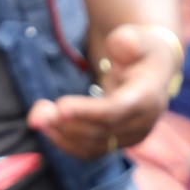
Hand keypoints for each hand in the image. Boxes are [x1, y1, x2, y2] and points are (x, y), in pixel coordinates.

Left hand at [28, 23, 178, 158]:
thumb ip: (129, 40)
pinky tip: (48, 128)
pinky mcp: (117, 144)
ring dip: (61, 135)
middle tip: (37, 112)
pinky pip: (90, 152)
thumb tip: (121, 44)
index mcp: (148, 97)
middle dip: (66, 124)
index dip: (87, 112)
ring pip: (93, 146)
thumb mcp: (138, 38)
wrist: (152, 72)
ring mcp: (130, 138)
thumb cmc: (141, 51)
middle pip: (100, 132)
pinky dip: (66, 143)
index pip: (116, 110)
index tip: (59, 107)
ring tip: (37, 117)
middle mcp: (142, 124)